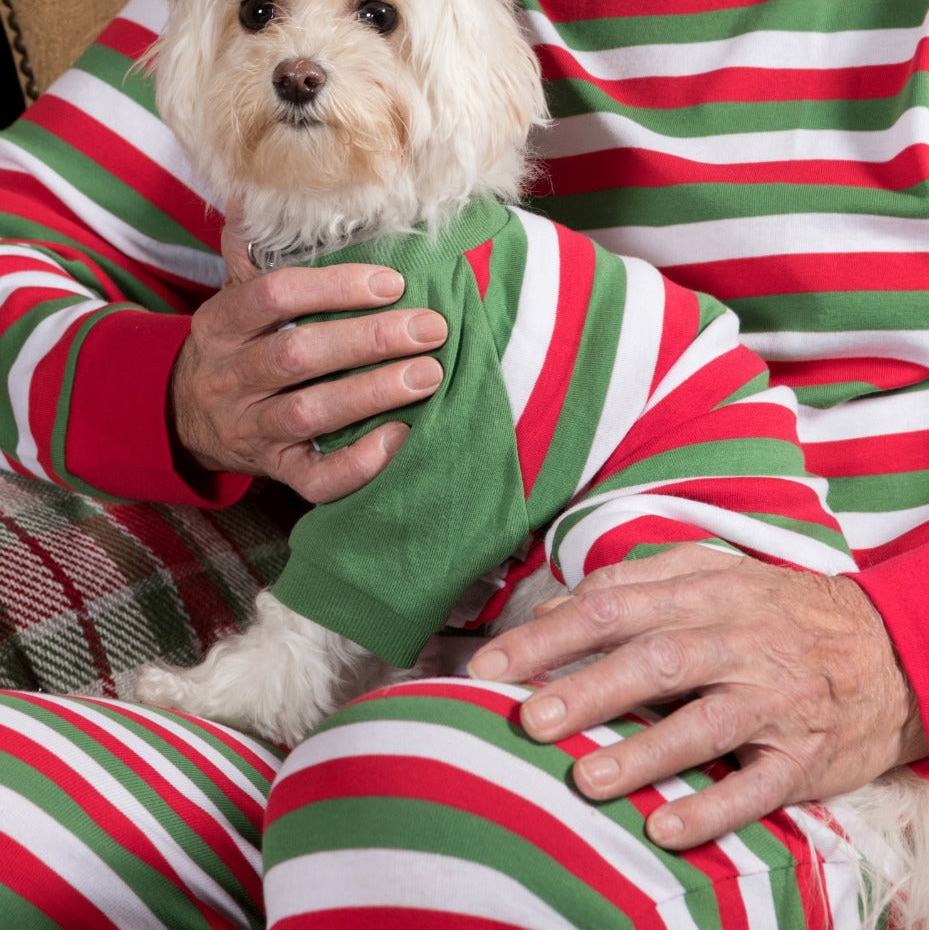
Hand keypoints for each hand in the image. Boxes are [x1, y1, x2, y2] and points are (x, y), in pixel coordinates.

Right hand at [169, 210, 446, 501]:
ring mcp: (250, 428)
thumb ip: (252, 248)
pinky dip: (358, 464)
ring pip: (309, 414)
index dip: (333, 287)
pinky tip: (399, 437)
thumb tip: (257, 189)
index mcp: (223, 324)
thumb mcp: (232, 294)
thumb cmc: (234, 344)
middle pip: (298, 356)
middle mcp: (231, 377)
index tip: (392, 282)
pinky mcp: (274, 470)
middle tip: (430, 327)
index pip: (273, 296)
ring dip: (373, 393)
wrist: (185, 416)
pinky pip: (314, 479)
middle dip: (369, 340)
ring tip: (430, 374)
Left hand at [469, 545, 927, 848]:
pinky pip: (756, 787)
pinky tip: (662, 828)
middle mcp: (738, 641)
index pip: (614, 605)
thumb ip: (641, 582)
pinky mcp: (802, 756)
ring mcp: (772, 700)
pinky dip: (710, 808)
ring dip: (642, 753)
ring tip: (584, 779)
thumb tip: (562, 602)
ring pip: (702, 725)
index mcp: (708, 592)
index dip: (550, 633)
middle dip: (586, 689)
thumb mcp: (717, 574)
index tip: (493, 664)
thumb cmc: (779, 610)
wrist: (888, 650)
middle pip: (654, 660)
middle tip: (528, 718)